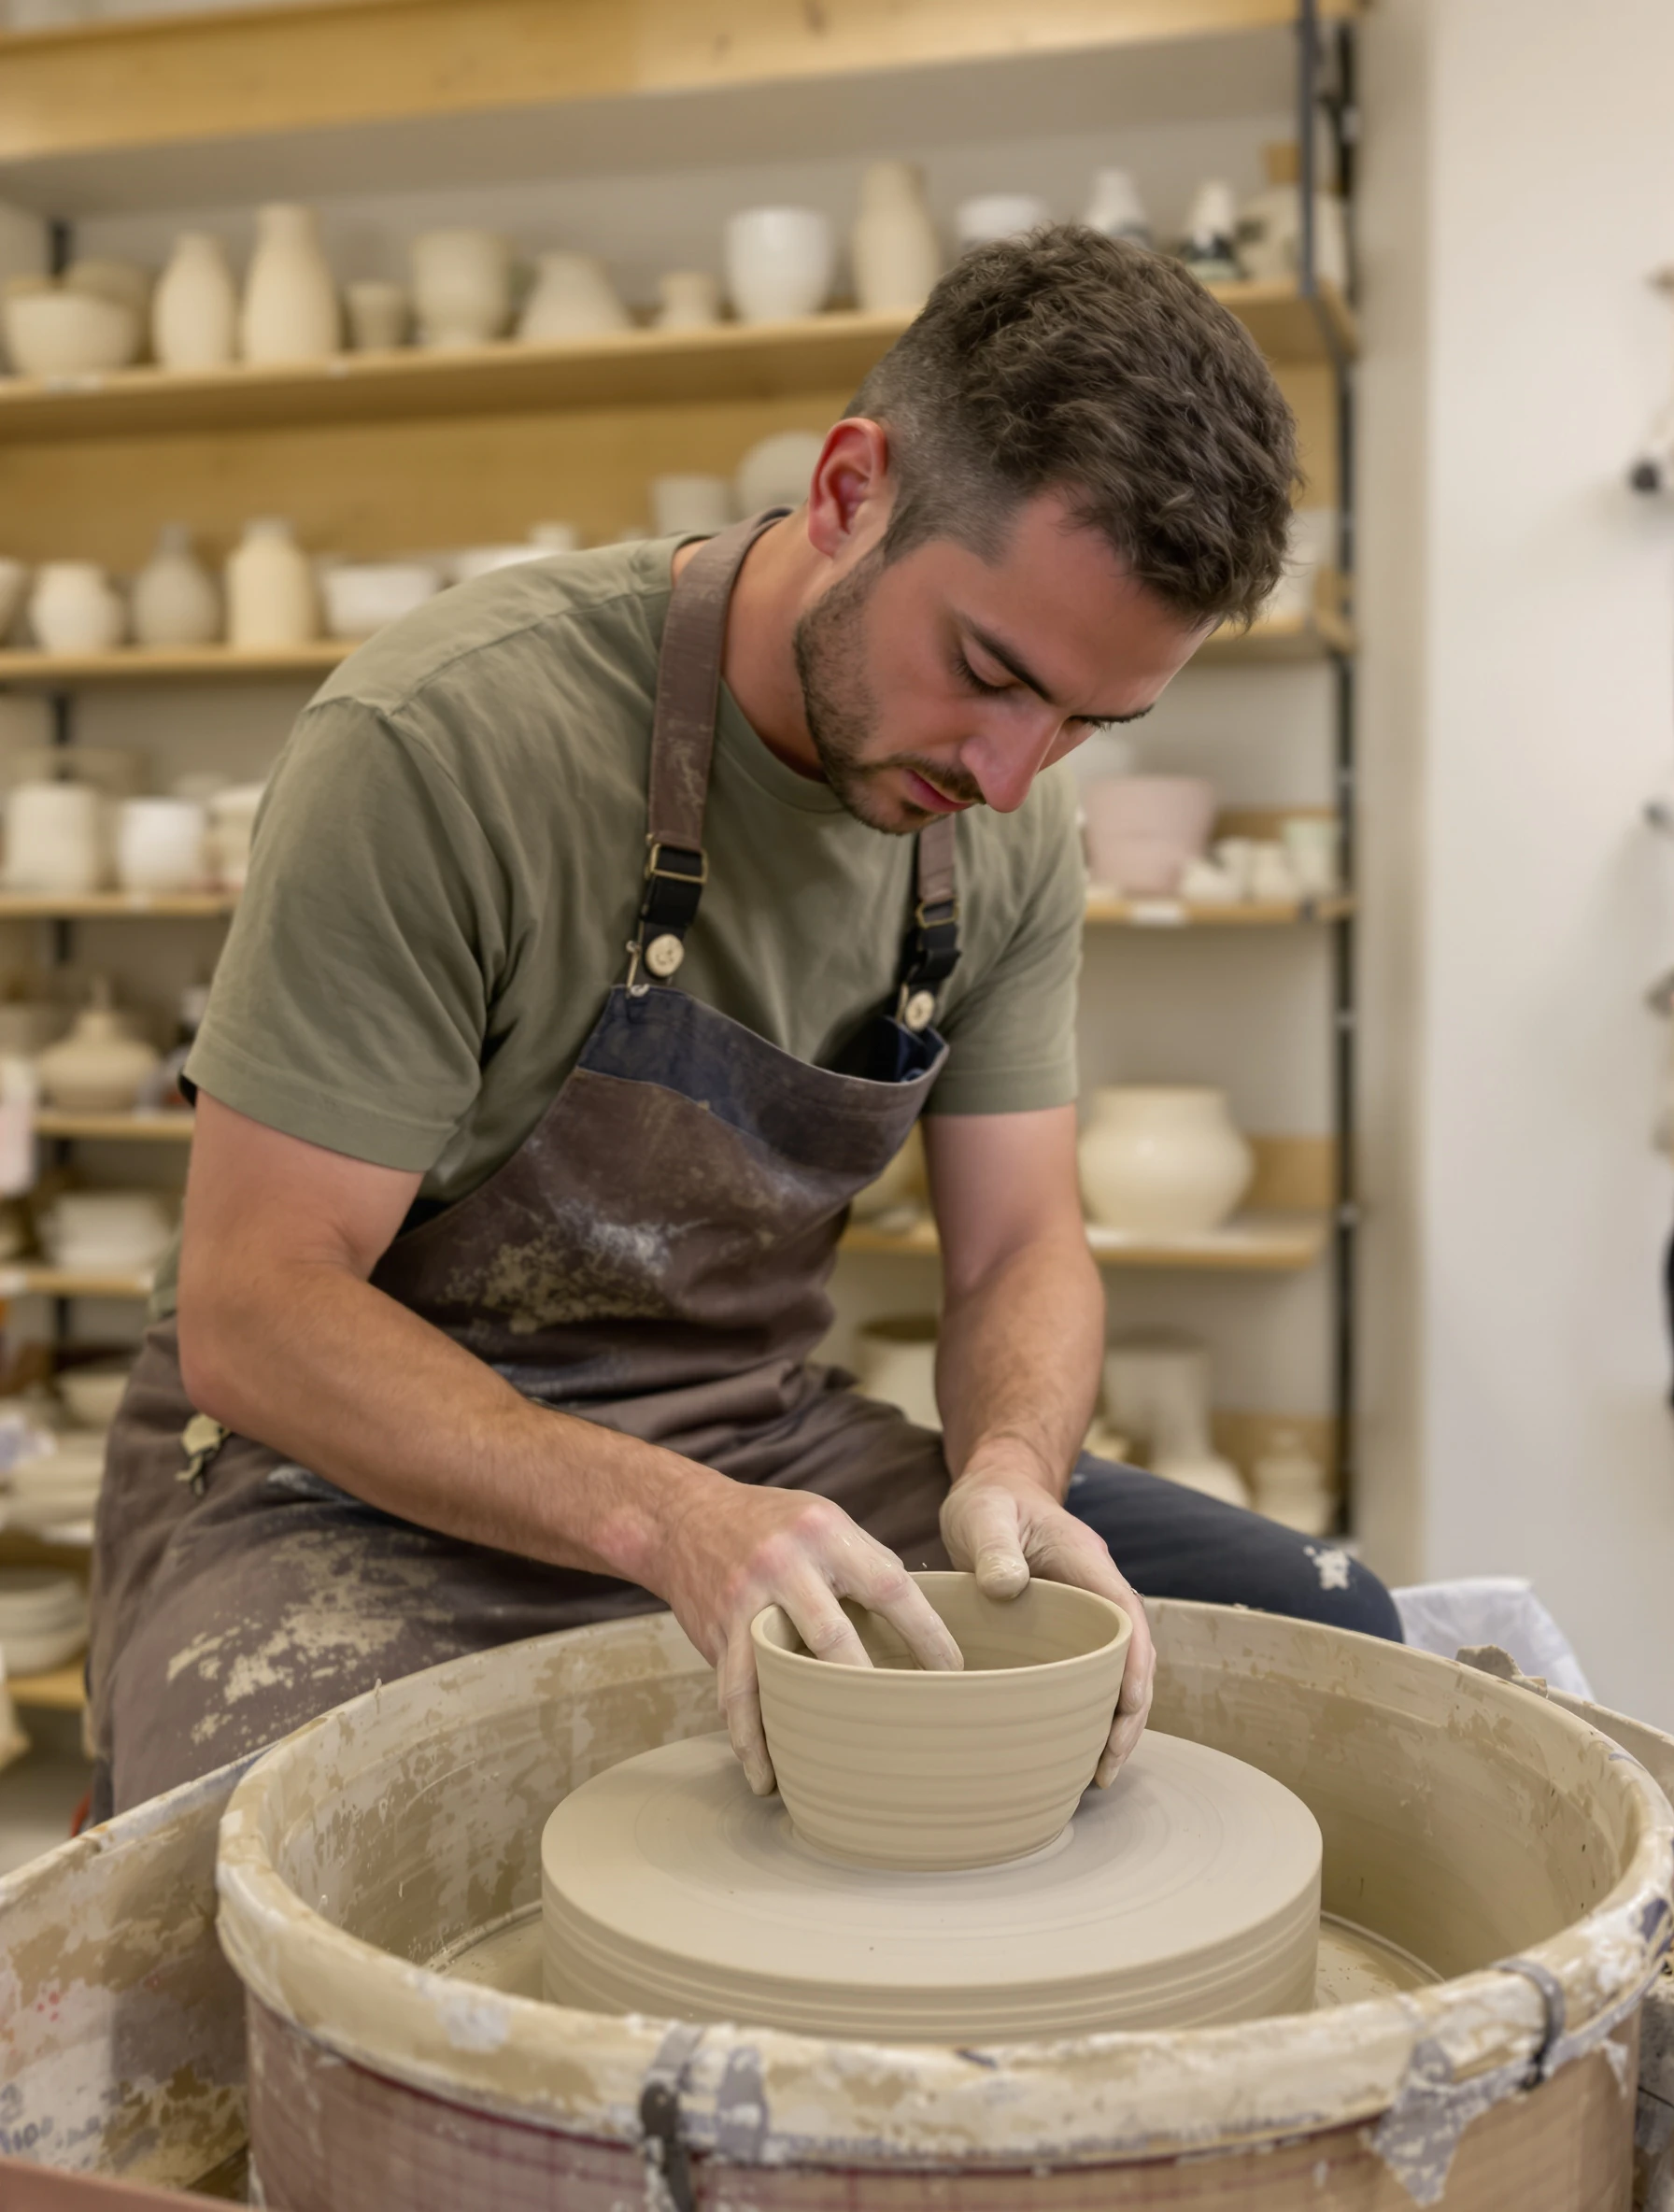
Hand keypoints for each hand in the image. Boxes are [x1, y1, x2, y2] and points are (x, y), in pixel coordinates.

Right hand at [655, 1473, 962, 1795]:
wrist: (682, 1516)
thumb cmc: (771, 1521)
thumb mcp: (825, 1520)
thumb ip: (868, 1562)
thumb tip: (919, 1617)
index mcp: (825, 1534)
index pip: (889, 1588)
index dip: (926, 1634)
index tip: (952, 1673)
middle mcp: (785, 1565)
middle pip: (833, 1637)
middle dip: (869, 1686)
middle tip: (902, 1727)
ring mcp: (745, 1601)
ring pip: (775, 1673)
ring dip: (800, 1725)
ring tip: (827, 1773)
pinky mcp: (717, 1631)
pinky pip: (733, 1691)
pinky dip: (749, 1735)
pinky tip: (765, 1772)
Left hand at [940, 1450, 1154, 1784]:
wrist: (996, 1489)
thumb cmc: (992, 1502)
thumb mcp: (985, 1515)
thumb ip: (995, 1547)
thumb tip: (1006, 1586)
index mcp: (1088, 1564)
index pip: (1127, 1622)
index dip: (1134, 1669)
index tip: (1126, 1710)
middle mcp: (1098, 1591)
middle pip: (1135, 1657)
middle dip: (1131, 1713)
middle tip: (1108, 1766)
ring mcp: (1087, 1611)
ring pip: (1118, 1670)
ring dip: (1116, 1718)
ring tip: (1098, 1771)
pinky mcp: (1068, 1628)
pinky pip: (1092, 1670)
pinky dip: (1092, 1706)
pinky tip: (1074, 1741)